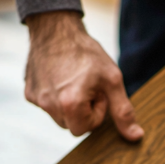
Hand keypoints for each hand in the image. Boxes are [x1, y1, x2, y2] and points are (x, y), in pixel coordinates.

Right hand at [24, 11, 143, 140]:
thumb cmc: (86, 52)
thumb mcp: (112, 80)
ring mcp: (37, 99)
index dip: (96, 112)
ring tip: (74, 82)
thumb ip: (123, 111)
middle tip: (86, 87)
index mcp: (70, 105)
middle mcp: (49, 105)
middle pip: (72, 126)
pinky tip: (60, 78)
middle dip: (83, 112)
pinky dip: (55, 97)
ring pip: (59, 117)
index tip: (97, 91)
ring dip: (69, 106)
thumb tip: (135, 136)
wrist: (55, 28)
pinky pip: (46, 105)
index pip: (86, 129)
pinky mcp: (29, 93)